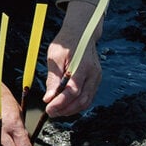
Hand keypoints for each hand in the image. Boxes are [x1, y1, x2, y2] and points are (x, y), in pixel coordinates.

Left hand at [44, 0, 103, 116]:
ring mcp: (97, 78)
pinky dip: (77, 104)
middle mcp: (93, 74)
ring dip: (71, 110)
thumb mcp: (55, 58)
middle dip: (65, 109)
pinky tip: (65, 105)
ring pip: (86, 101)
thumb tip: (48, 98)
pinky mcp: (96, 81)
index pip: (73, 91)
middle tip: (50, 112)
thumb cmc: (66, 43)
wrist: (81, 33)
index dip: (60, 103)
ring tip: (56, 111)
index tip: (48, 109)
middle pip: (82, 100)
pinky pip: (88, 97)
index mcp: (83, 66)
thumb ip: (53, 79)